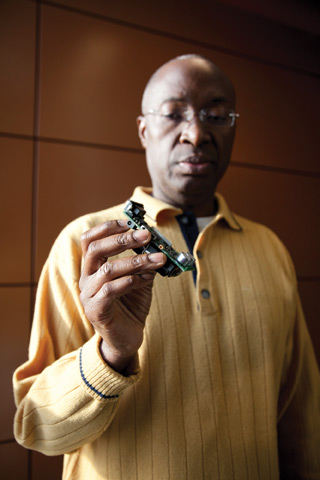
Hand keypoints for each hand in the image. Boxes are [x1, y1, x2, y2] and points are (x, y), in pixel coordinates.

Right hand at [79, 219, 165, 373]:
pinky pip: (110, 291)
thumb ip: (143, 263)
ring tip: (158, 259)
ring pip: (108, 270)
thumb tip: (156, 245)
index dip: (107, 228)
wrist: (126, 338)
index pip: (90, 240)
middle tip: (146, 235)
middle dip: (122, 239)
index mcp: (93, 268)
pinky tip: (146, 278)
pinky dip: (131, 281)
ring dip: (136, 261)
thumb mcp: (139, 279)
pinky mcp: (96, 311)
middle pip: (95, 250)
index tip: (129, 222)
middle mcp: (86, 279)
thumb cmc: (130, 305)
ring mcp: (88, 296)